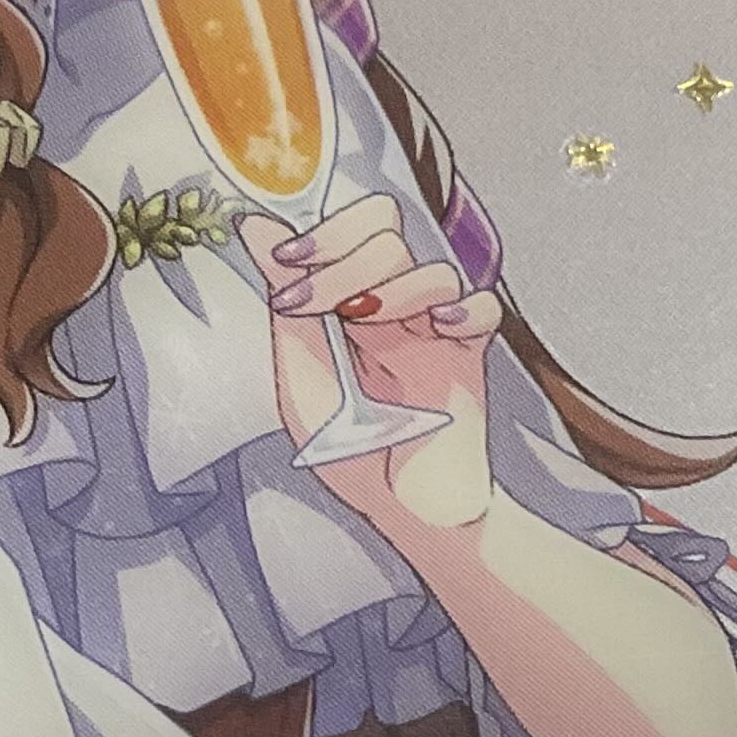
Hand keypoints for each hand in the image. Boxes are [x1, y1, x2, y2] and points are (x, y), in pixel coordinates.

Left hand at [240, 194, 502, 529]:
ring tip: (363, 324)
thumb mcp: (300, 372)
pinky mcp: (470, 355)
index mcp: (350, 300)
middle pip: (388, 229)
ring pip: (431, 267)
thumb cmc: (350, 453)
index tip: (288, 258)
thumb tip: (254, 228)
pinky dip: (464, 308)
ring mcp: (435, 326)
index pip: (349, 226)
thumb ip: (285, 299)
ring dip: (390, 288)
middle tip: (315, 300)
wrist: (399, 510)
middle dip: (345, 254)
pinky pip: (482, 307)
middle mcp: (394, 303)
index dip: (322, 228)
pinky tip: (438, 327)